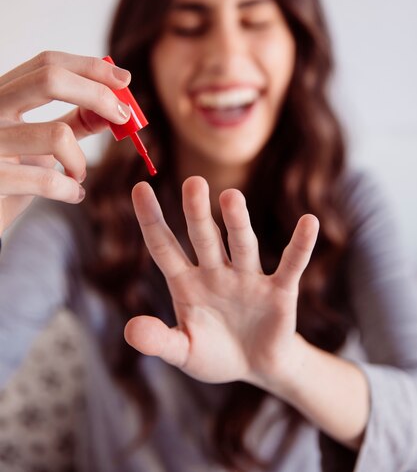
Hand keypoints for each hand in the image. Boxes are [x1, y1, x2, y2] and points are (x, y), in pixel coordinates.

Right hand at [0, 51, 130, 234]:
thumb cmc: (12, 177)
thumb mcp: (41, 143)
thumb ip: (74, 121)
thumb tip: (115, 105)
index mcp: (1, 95)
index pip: (47, 63)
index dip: (90, 67)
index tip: (124, 79)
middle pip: (50, 79)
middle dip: (97, 94)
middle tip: (123, 115)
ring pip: (57, 134)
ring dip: (80, 161)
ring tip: (78, 176)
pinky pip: (48, 180)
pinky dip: (70, 190)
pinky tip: (72, 195)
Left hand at [125, 176, 318, 388]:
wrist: (257, 367)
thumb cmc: (215, 353)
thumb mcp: (183, 352)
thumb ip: (159, 341)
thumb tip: (130, 330)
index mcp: (186, 282)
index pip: (164, 246)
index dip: (151, 219)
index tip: (138, 188)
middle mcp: (216, 272)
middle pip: (204, 237)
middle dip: (197, 212)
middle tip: (193, 182)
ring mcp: (248, 279)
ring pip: (242, 245)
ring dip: (237, 222)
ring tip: (231, 196)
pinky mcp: (279, 291)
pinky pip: (290, 265)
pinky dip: (300, 246)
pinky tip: (308, 222)